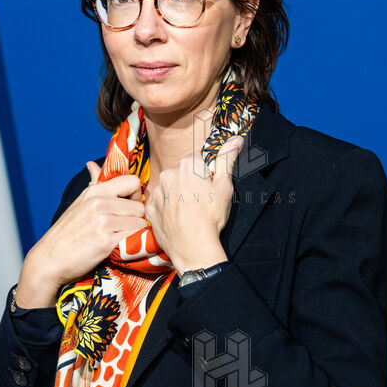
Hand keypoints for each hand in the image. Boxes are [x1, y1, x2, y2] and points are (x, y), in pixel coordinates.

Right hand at [15, 161, 145, 307]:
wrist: (49, 259)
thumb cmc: (66, 233)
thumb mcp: (79, 203)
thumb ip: (93, 183)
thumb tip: (92, 164)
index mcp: (95, 191)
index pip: (133, 182)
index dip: (135, 196)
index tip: (127, 208)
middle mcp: (99, 203)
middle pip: (139, 207)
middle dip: (135, 219)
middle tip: (123, 229)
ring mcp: (103, 222)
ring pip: (139, 223)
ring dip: (134, 234)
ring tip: (120, 239)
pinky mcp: (106, 241)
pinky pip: (134, 238)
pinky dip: (131, 245)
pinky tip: (119, 248)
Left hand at [144, 135, 242, 272]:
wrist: (193, 247)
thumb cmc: (211, 216)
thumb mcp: (224, 186)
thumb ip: (227, 159)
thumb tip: (236, 139)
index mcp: (187, 165)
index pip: (197, 160)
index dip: (205, 174)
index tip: (209, 188)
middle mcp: (168, 174)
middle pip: (181, 173)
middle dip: (190, 183)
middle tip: (201, 202)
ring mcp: (157, 192)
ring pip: (169, 187)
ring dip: (177, 195)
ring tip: (189, 212)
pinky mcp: (150, 209)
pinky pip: (160, 203)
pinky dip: (167, 209)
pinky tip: (178, 219)